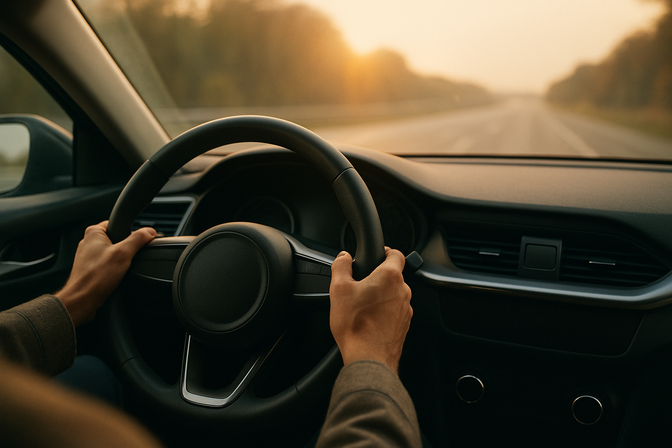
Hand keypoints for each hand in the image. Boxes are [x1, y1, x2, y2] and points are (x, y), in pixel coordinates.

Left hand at [55, 221, 155, 326]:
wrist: (82, 300)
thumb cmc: (96, 277)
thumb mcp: (124, 253)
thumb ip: (138, 239)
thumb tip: (150, 231)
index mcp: (93, 233)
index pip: (118, 224)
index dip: (130, 233)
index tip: (135, 243)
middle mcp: (88, 242)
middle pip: (117, 240)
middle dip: (125, 250)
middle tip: (126, 260)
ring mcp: (88, 256)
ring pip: (113, 254)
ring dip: (119, 262)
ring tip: (117, 271)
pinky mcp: (90, 269)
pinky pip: (107, 265)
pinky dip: (112, 270)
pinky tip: (113, 277)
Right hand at [329, 247, 412, 373]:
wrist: (369, 358)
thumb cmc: (356, 325)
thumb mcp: (339, 289)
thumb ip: (341, 266)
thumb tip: (343, 257)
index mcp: (390, 277)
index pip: (396, 254)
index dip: (386, 251)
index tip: (378, 254)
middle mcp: (403, 291)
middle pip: (393, 276)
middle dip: (378, 277)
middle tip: (360, 284)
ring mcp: (405, 310)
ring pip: (393, 295)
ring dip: (381, 296)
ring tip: (362, 306)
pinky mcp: (403, 325)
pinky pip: (394, 311)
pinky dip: (384, 312)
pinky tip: (368, 320)